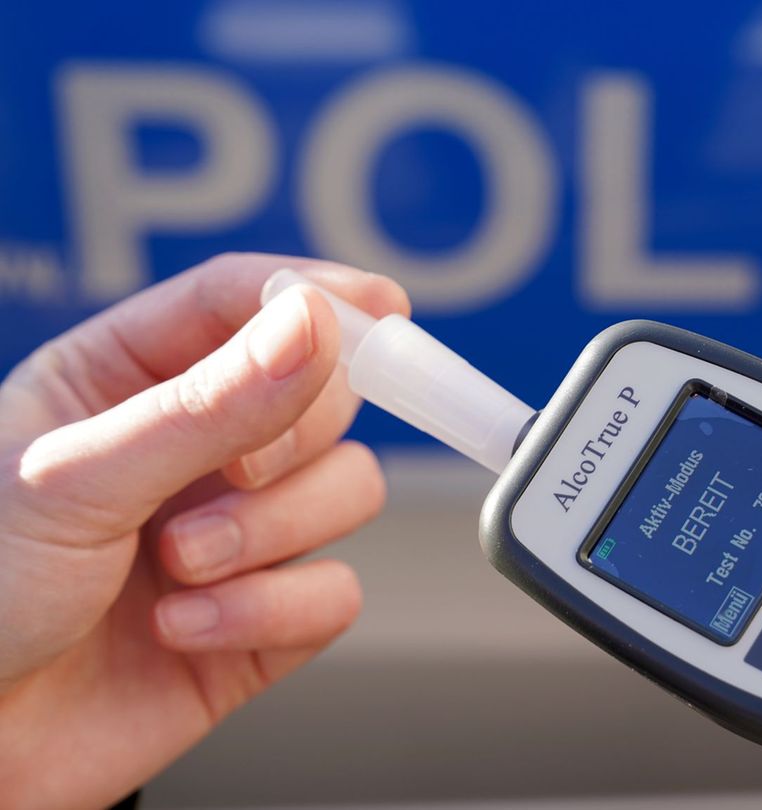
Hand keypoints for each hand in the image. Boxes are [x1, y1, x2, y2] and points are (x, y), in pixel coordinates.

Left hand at [0, 253, 408, 806]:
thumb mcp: (73, 480)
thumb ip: (205, 404)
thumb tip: (316, 324)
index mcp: (126, 379)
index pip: (244, 302)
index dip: (317, 298)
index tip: (378, 309)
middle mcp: (195, 449)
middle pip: (323, 396)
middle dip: (286, 445)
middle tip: (230, 477)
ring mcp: (239, 533)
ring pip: (348, 490)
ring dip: (271, 535)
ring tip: (180, 568)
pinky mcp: (265, 620)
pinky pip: (337, 592)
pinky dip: (271, 612)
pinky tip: (185, 629)